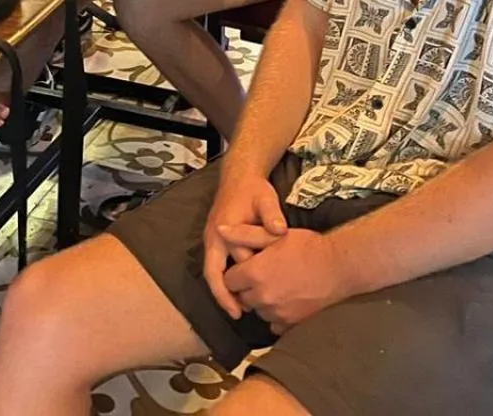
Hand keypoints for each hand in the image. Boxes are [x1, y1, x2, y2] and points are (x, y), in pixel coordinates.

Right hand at [202, 173, 287, 319]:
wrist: (238, 178)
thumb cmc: (253, 190)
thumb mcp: (265, 199)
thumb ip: (272, 215)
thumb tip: (280, 231)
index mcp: (224, 229)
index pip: (234, 259)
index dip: (245, 277)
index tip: (255, 296)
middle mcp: (213, 238)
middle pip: (212, 273)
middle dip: (224, 296)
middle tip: (239, 315)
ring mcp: (213, 241)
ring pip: (213, 272)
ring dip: (223, 292)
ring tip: (240, 311)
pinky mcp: (217, 243)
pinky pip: (216, 267)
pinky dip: (224, 283)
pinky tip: (239, 294)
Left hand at [222, 228, 348, 333]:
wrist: (339, 267)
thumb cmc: (307, 246)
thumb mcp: (274, 234)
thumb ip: (244, 233)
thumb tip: (220, 229)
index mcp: (254, 273)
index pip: (228, 280)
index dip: (238, 272)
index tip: (250, 265)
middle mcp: (262, 297)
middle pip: (242, 297)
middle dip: (248, 287)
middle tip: (265, 274)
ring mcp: (277, 313)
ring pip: (258, 310)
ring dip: (262, 301)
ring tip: (278, 285)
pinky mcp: (291, 324)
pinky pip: (274, 324)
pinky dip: (277, 315)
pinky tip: (287, 300)